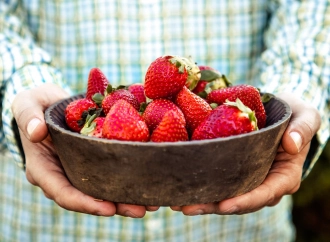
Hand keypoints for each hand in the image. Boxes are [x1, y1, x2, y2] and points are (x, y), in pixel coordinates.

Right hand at [12, 83, 158, 216]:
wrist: (50, 104)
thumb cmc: (36, 105)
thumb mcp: (27, 104)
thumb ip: (28, 116)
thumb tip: (36, 132)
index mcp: (43, 168)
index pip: (62, 193)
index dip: (85, 203)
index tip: (108, 208)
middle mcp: (63, 175)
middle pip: (88, 198)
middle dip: (115, 206)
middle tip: (140, 209)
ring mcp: (79, 170)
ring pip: (102, 191)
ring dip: (126, 199)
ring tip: (151, 203)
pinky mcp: (93, 162)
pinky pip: (109, 175)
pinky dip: (127, 180)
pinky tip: (147, 183)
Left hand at [170, 93, 320, 214]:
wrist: (280, 113)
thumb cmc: (295, 115)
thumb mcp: (305, 116)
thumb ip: (303, 128)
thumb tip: (292, 144)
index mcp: (284, 177)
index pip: (265, 194)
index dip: (245, 201)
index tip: (224, 205)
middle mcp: (264, 184)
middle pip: (239, 201)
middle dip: (213, 205)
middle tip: (186, 206)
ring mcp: (248, 180)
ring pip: (225, 196)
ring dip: (201, 200)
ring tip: (176, 202)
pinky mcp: (234, 172)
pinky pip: (218, 184)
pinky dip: (201, 187)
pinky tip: (180, 188)